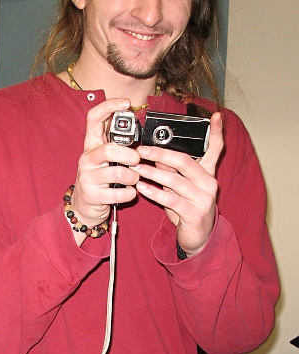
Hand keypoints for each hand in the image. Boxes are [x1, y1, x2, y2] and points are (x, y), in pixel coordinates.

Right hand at [70, 99, 141, 240]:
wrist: (84, 206)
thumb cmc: (100, 179)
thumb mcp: (105, 158)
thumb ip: (118, 143)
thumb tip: (137, 127)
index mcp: (91, 145)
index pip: (94, 118)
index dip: (109, 106)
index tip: (126, 103)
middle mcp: (87, 159)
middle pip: (110, 149)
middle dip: (130, 156)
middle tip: (136, 161)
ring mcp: (88, 177)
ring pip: (118, 173)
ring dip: (133, 178)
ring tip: (133, 180)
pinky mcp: (92, 195)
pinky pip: (119, 193)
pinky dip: (130, 193)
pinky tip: (128, 192)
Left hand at [135, 112, 222, 255]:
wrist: (198, 237)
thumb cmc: (188, 208)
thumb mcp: (180, 187)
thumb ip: (172, 170)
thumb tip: (155, 153)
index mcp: (208, 173)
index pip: (216, 149)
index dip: (217, 132)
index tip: (216, 116)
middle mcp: (209, 183)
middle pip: (185, 161)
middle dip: (160, 154)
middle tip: (141, 150)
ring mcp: (204, 198)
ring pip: (175, 181)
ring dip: (152, 173)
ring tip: (136, 169)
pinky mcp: (195, 213)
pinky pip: (171, 200)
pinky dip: (155, 192)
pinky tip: (142, 188)